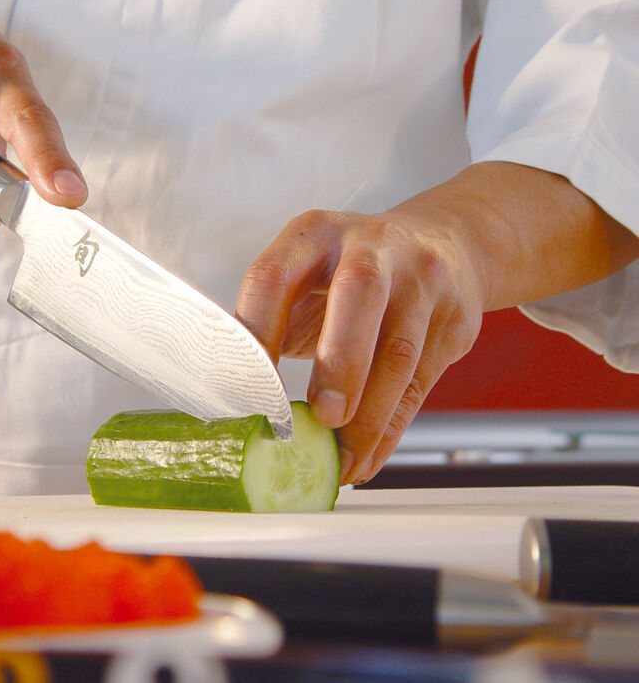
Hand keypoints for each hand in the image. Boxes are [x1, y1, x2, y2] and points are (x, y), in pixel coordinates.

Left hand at [236, 200, 484, 484]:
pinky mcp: (455, 317)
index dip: (256, 334)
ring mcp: (421, 277)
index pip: (274, 278)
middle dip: (340, 362)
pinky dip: (390, 429)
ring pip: (399, 351)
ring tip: (341, 460)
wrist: (444, 243)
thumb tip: (240, 400)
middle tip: (324, 417)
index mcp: (313, 234)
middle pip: (359, 294)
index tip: (249, 390)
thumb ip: (273, 323)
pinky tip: (366, 458)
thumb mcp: (304, 277)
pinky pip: (421, 383)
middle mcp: (369, 245)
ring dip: (368, 417)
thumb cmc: (348, 275)